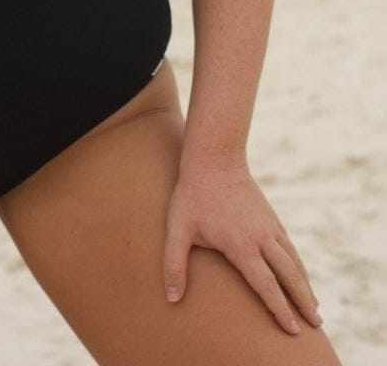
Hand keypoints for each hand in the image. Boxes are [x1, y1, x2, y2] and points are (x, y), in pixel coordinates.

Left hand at [163, 162, 322, 334]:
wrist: (214, 157)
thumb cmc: (192, 194)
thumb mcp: (177, 228)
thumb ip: (174, 265)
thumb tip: (172, 299)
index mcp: (242, 245)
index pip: (266, 285)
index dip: (280, 310)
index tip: (292, 331)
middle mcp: (262, 237)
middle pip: (289, 276)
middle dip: (303, 302)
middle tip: (317, 327)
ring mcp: (269, 225)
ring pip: (294, 260)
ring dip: (305, 285)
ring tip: (315, 308)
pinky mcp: (270, 215)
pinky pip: (290, 245)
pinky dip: (299, 264)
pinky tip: (300, 274)